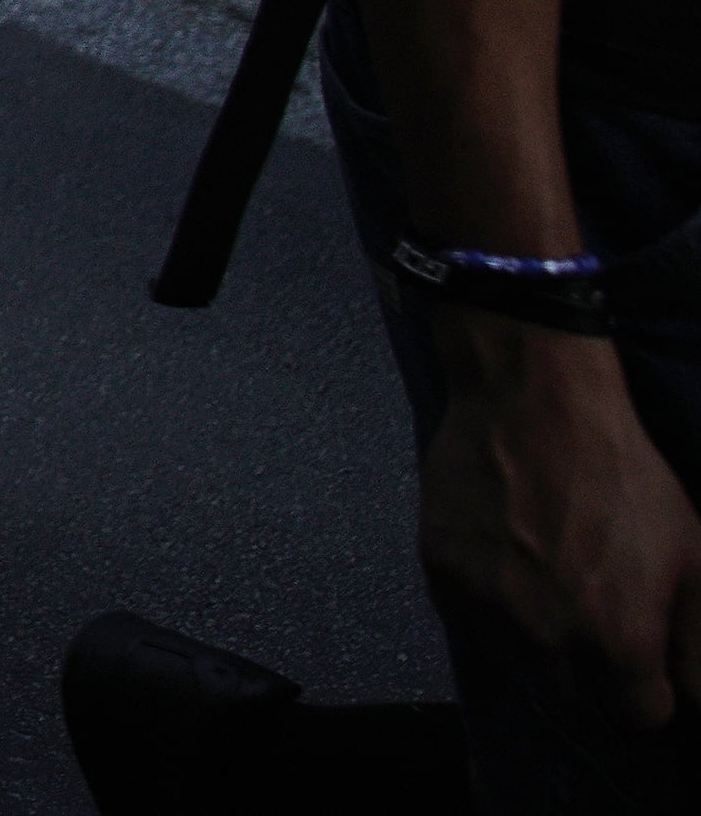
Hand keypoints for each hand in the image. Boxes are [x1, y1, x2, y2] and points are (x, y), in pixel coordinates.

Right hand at [420, 332, 700, 728]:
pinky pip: (472, 618)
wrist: (529, 399)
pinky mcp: (441, 575)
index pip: (637, 717)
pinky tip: (510, 558)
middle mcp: (546, 640)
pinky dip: (493, 604)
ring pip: (518, 662)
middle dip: (592, 670)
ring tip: (551, 581)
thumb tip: (699, 702)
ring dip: (540, 640)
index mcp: (618, 642)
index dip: (648, 687)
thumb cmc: (624, 474)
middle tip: (598, 610)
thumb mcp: (694, 555)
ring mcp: (485, 609)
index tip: (645, 650)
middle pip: (574, 699)